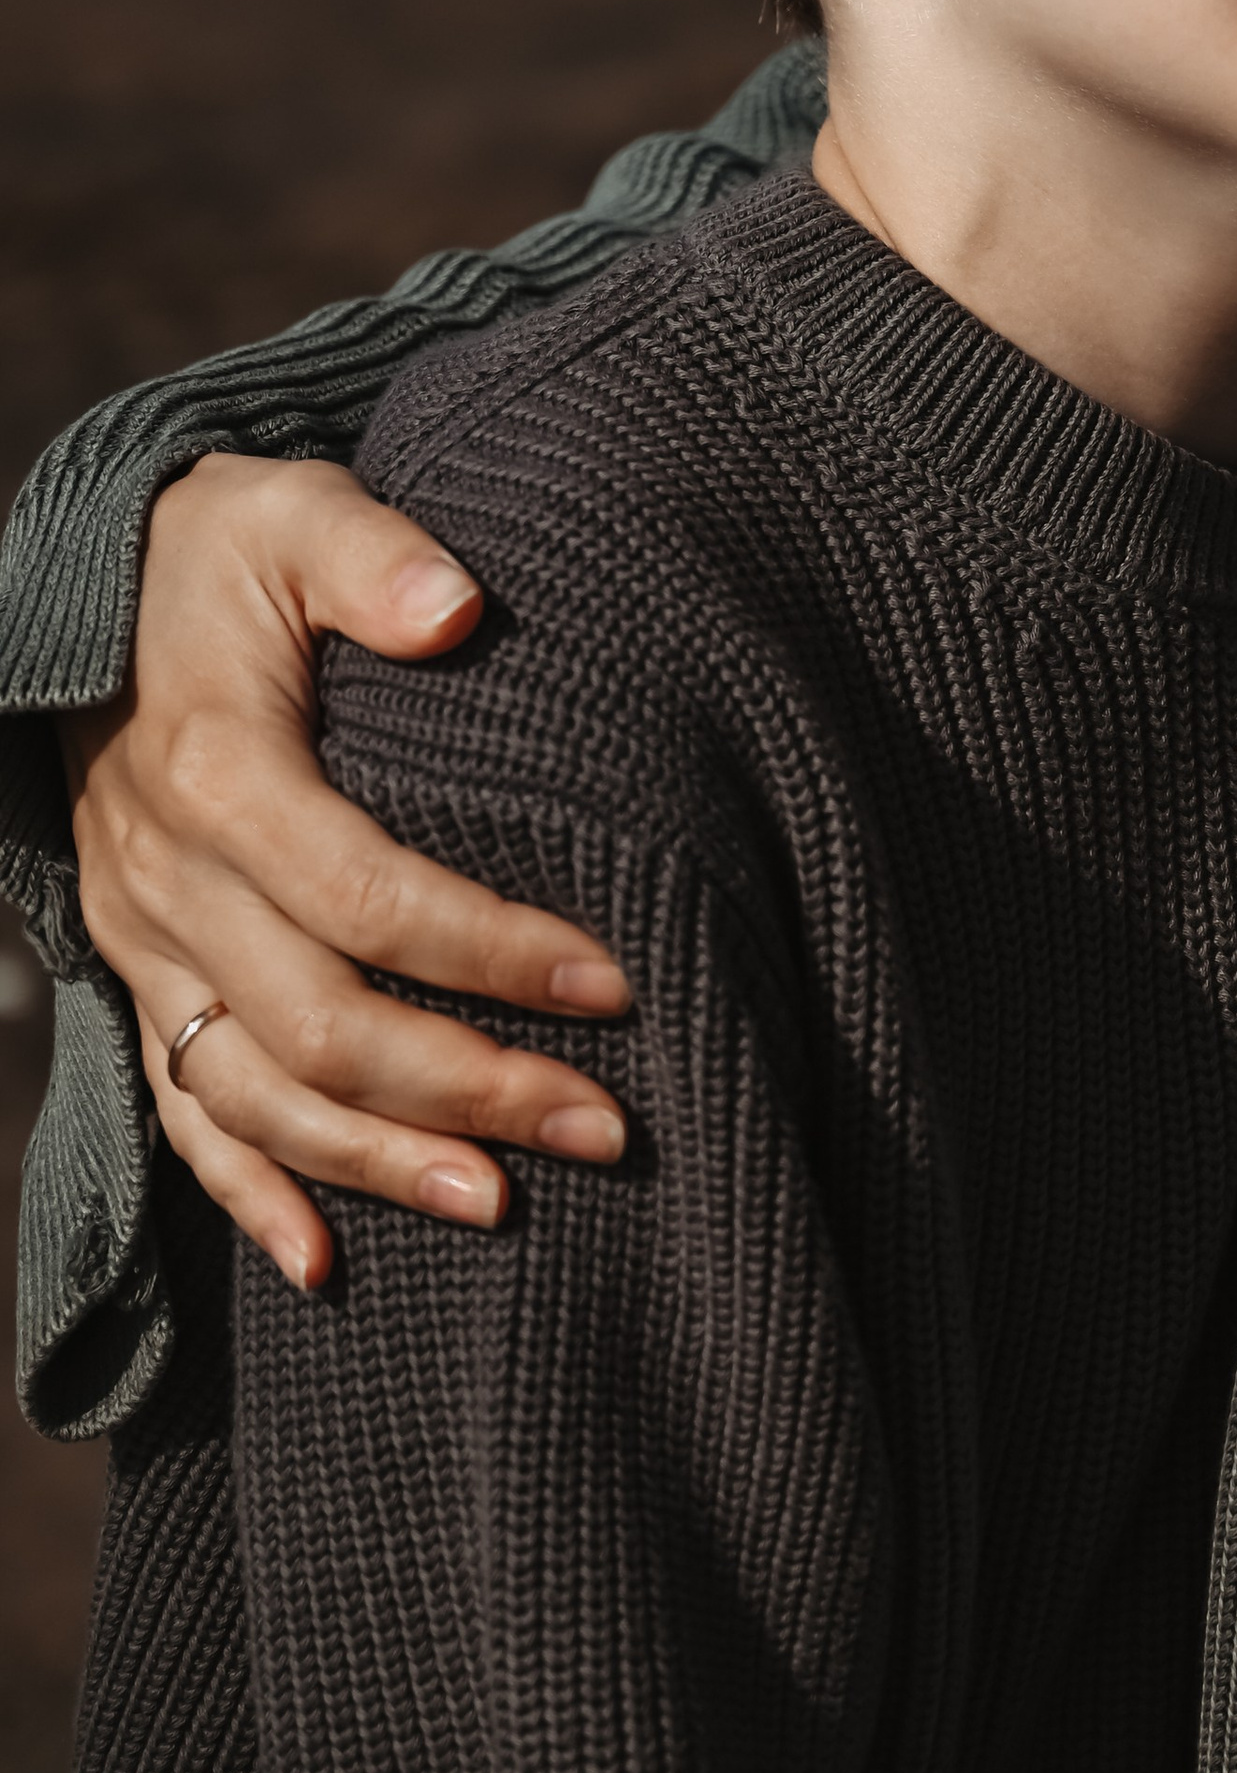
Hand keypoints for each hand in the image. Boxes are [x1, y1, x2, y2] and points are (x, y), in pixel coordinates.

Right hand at [64, 453, 630, 1291]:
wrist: (87, 584)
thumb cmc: (220, 546)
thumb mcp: (294, 508)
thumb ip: (376, 554)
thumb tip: (459, 608)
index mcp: (220, 777)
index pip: (368, 898)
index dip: (490, 950)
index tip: (612, 981)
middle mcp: (170, 882)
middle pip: (321, 1027)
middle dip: (468, 1087)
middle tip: (604, 1124)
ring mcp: (145, 942)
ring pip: (255, 1096)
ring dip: (381, 1162)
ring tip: (505, 1204)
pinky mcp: (138, 971)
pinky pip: (180, 1110)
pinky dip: (249, 1194)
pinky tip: (324, 1264)